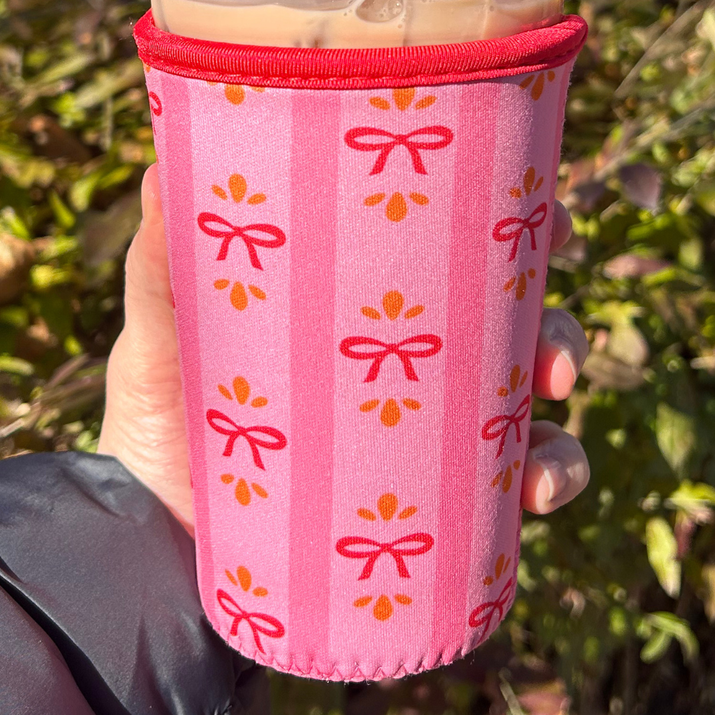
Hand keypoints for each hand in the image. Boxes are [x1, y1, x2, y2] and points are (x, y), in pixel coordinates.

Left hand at [99, 164, 590, 531]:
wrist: (151, 546)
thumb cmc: (156, 426)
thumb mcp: (156, 342)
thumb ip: (160, 269)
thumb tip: (155, 167)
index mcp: (360, 306)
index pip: (451, 249)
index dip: (515, 224)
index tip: (547, 217)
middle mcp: (406, 363)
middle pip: (511, 325)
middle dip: (553, 327)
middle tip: (550, 352)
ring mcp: (423, 434)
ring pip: (529, 407)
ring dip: (562, 413)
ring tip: (549, 424)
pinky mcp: (430, 505)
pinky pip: (515, 489)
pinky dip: (551, 480)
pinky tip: (540, 492)